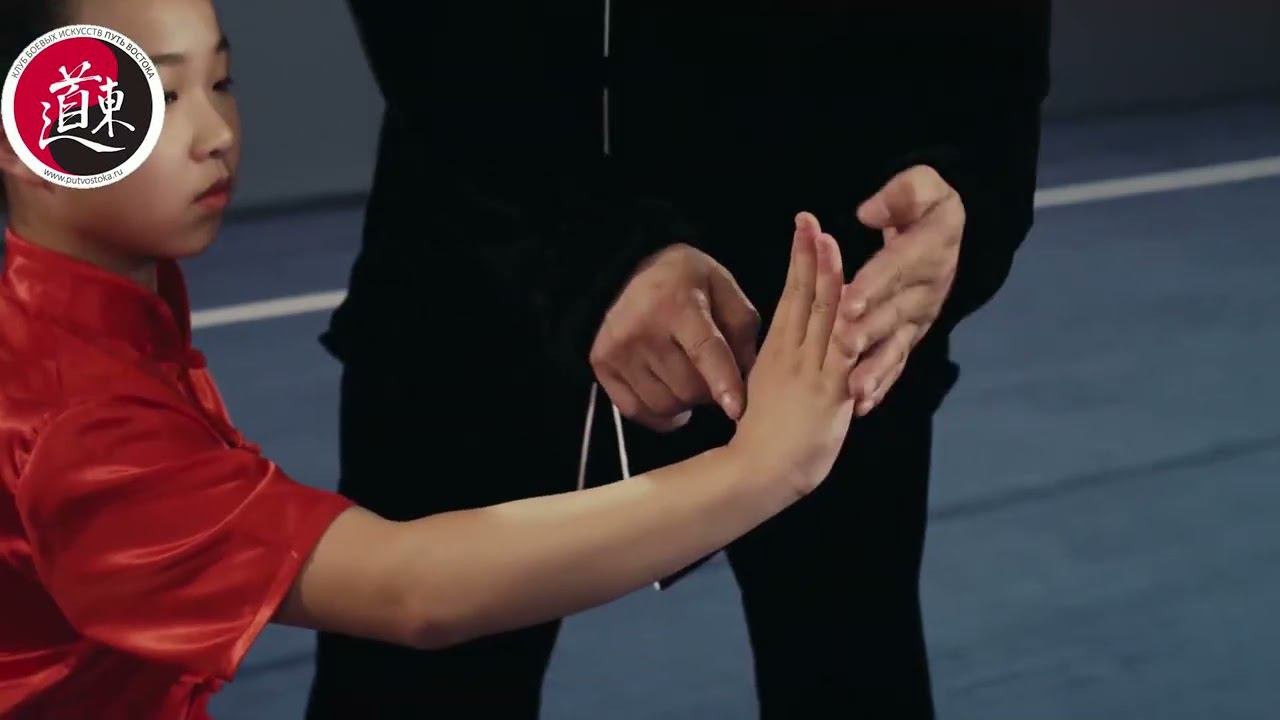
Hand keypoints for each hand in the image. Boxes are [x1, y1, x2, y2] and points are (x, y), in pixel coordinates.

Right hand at [590, 244, 760, 431]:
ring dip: (684, 401)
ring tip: (686, 376)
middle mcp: (642, 328)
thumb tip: (745, 380)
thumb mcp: (725, 290)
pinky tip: (667, 392)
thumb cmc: (688, 283)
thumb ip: (742, 333)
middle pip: (689, 388)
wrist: (631, 271)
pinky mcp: (601, 365)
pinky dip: (659, 412)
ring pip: (665, 405)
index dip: (722, 381)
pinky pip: (637, 411)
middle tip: (710, 372)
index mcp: (678, 303)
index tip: (736, 409)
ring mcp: (618, 349)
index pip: (704, 349)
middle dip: (709, 390)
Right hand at [728, 213, 857, 497]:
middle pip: (805, 295)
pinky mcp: (829, 394)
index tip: (804, 227)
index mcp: (779, 351)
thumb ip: (782, 364)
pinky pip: (841, 355)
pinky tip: (855, 302)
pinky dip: (848, 327)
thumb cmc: (764, 439)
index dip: (799, 259)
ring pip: (823, 316)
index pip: (791, 294)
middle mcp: (793, 354)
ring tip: (830, 244)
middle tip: (813, 221)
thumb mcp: (767, 389)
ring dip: (829, 278)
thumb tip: (788, 343)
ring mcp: (811, 372)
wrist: (756, 471)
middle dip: (812, 255)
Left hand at [842, 165, 963, 415]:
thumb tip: (869, 211)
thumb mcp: (922, 185)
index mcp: (925, 251)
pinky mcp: (909, 335)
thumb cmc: (926, 203)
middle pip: (892, 314)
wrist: (949, 229)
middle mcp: (924, 291)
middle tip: (843, 346)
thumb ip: (901, 195)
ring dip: (874, 369)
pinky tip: (862, 405)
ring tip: (854, 390)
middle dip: (867, 331)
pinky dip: (881, 384)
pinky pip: (896, 362)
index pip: (895, 268)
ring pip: (895, 346)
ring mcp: (917, 318)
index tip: (848, 299)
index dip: (872, 284)